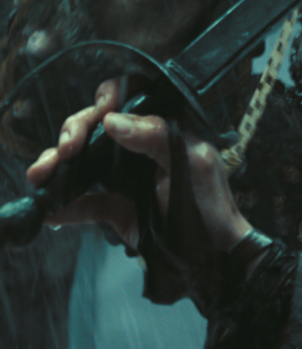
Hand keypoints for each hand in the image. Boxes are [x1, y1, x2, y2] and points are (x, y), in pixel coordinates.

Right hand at [27, 78, 252, 253]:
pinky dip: (65, 204)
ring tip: (42, 174)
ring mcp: (124, 174)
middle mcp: (141, 145)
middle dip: (74, 130)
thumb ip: (157, 136)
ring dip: (57, 163)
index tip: (100, 113)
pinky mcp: (114, 204)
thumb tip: (112, 120)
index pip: (132, 95)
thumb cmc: (212, 202)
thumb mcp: (193, 162)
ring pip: (82, 158)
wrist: (212, 252)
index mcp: (165, 126)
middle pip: (96, 124)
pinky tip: (52, 211)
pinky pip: (83, 199)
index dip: (109, 97)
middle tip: (67, 148)